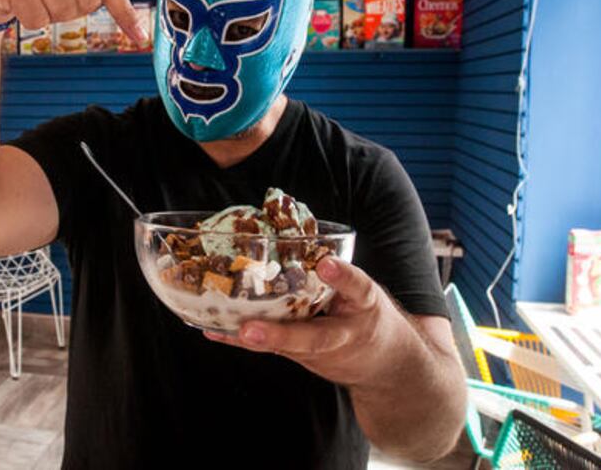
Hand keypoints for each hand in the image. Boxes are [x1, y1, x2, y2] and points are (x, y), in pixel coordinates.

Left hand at [204, 257, 415, 387]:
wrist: (385, 365)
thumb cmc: (370, 318)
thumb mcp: (366, 293)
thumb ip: (340, 273)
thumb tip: (305, 235)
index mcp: (364, 307)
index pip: (357, 288)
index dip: (342, 275)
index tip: (326, 263)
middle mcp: (341, 334)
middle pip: (311, 338)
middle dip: (279, 335)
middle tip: (250, 330)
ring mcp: (319, 351)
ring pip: (287, 347)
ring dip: (255, 341)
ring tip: (225, 330)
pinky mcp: (301, 356)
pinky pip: (271, 348)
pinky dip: (242, 340)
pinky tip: (215, 331)